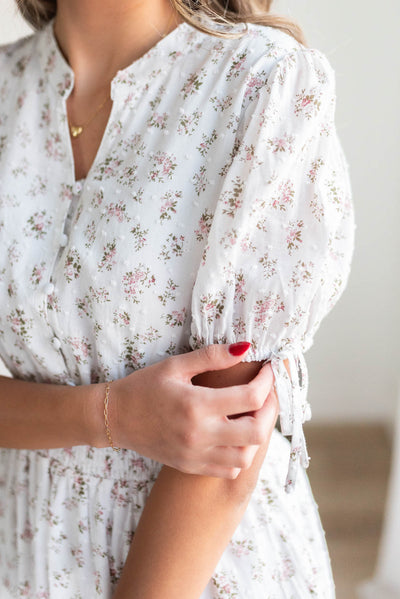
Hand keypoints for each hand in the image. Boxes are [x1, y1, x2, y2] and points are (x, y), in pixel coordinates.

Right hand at [101, 343, 277, 477]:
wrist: (116, 418)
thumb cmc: (145, 386)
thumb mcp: (175, 365)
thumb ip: (211, 356)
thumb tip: (245, 348)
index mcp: (197, 405)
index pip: (251, 398)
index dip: (268, 382)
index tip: (268, 370)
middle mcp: (199, 434)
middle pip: (256, 432)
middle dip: (270, 410)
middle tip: (266, 394)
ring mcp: (195, 454)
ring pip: (246, 457)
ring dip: (256, 436)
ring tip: (251, 415)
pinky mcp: (191, 466)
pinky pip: (228, 469)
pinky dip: (239, 454)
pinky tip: (234, 435)